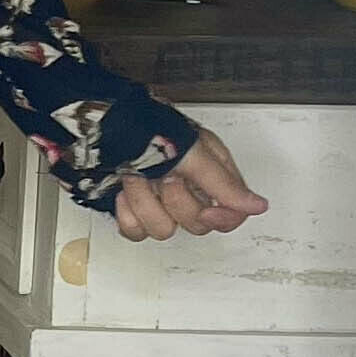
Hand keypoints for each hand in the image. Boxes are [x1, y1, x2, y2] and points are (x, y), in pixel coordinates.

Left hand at [108, 126, 267, 241]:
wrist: (97, 124)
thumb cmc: (143, 126)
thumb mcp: (191, 149)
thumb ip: (223, 182)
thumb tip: (258, 206)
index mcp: (208, 174)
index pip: (232, 214)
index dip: (223, 219)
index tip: (207, 209)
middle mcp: (186, 191)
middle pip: (198, 225)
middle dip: (177, 202)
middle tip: (165, 176)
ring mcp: (158, 202)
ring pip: (164, 230)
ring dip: (146, 202)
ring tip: (136, 177)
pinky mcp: (131, 211)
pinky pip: (135, 232)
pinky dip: (127, 213)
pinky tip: (123, 192)